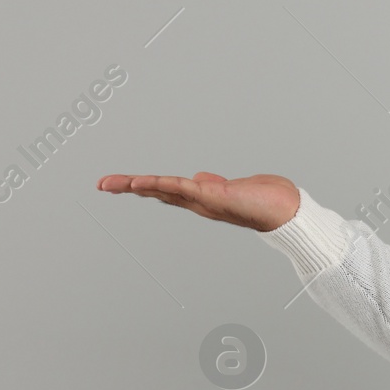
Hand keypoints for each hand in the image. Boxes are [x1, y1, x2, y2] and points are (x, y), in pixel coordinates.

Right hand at [97, 172, 300, 231]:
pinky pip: (180, 187)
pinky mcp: (213, 195)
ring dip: (136, 186)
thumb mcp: (234, 188)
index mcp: (201, 198)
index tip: (121, 183)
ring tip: (111, 183)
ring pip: (163, 189)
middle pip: (157, 191)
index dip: (143, 186)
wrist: (287, 211)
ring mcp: (204, 200)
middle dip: (128, 187)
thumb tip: (201, 178)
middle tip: (101, 184)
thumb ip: (215, 184)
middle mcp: (199, 202)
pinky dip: (159, 184)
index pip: (166, 190)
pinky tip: (140, 182)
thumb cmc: (266, 199)